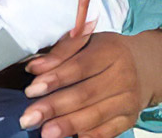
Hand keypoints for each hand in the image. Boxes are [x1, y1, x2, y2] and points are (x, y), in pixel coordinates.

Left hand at [20, 29, 161, 137]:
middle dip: (54, 107)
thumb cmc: (103, 52)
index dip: (54, 79)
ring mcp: (127, 100)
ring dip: (68, 125)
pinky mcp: (129, 118)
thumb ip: (60, 52)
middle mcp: (122, 77)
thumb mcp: (85, 41)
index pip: (79, 67)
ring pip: (95, 115)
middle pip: (85, 94)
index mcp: (109, 52)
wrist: (142, 66)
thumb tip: (34, 67)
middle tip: (29, 117)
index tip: (31, 90)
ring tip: (45, 132)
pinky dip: (90, 135)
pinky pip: (108, 131)